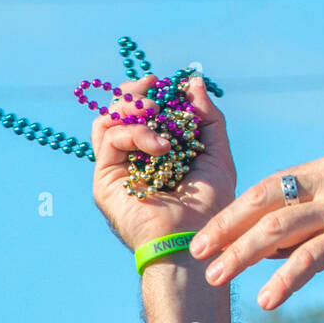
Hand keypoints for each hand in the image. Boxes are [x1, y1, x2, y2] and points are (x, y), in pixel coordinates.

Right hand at [91, 74, 236, 252]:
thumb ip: (207, 118)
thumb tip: (193, 81)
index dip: (152, 92)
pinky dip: (135, 132)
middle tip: (153, 86)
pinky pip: (109, 138)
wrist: (195, 241)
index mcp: (157, 152)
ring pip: (108, 120)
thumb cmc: (210, 206)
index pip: (144, 112)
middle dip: (136, 93)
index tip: (167, 82)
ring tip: (158, 117)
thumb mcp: (217, 154)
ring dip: (134, 109)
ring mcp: (117, 168)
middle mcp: (133, 158)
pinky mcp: (106, 178)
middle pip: (119, 111)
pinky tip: (161, 147)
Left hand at [187, 153, 323, 308]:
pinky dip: (284, 279)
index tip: (204, 236)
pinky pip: (312, 256)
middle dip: (225, 230)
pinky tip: (267, 299)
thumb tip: (266, 248)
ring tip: (217, 279)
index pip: (267, 187)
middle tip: (196, 256)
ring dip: (242, 255)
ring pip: (279, 228)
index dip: (232, 212)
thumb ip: (312, 224)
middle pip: (264, 202)